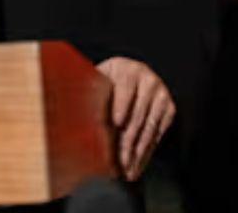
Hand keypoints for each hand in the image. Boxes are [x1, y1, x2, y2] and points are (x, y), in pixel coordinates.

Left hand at [96, 57, 174, 180]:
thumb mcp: (95, 84)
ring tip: (127, 170)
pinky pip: (158, 134)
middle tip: (119, 162)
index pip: (125, 86)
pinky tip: (136, 165)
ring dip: (137, 152)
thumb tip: (69, 114)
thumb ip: (87, 95)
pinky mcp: (169, 108)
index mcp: (124, 68)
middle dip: (127, 141)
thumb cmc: (103, 86)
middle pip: (137, 113)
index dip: (121, 104)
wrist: (128, 81)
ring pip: (149, 127)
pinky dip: (147, 152)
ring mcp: (160, 93)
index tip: (116, 122)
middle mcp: (146, 78)